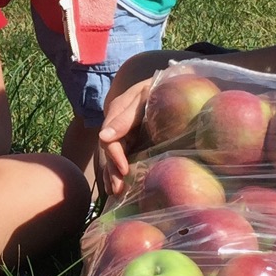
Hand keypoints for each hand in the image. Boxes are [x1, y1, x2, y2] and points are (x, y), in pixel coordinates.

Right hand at [95, 75, 154, 193]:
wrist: (172, 83)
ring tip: (115, 192)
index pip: (109, 140)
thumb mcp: (143, 98)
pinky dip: (118, 170)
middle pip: (109, 151)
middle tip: (118, 190)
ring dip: (113, 173)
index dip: (115, 156)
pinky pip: (122, 155)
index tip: (124, 170)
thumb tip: (103, 137)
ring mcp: (123, 132)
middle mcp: (116, 125)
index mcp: (117, 113)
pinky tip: (117, 184)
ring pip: (113, 155)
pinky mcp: (132, 138)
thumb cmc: (160, 88)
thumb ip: (124, 118)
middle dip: (112, 171)